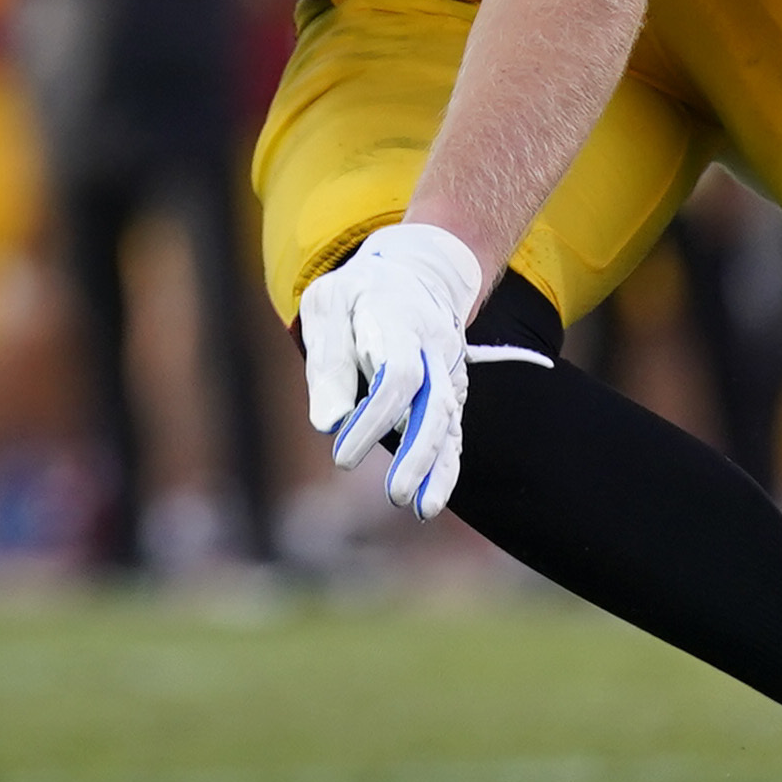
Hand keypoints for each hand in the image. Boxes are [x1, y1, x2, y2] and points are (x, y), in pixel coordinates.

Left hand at [299, 219, 484, 516]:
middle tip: (392, 494)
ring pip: (450, 422)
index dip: (374, 419)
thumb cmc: (359, 293)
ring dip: (436, 468)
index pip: (398, 375)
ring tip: (420, 509)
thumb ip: (328, 361)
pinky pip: (453, 432)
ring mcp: (448, 371)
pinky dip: (445, 468)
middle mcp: (434, 348)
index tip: (342, 457)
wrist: (414, 272)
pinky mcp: (450, 392)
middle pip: (434, 404)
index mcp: (400, 320)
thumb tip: (327, 423)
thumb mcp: (329, 306)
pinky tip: (429, 502)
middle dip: (416, 452)